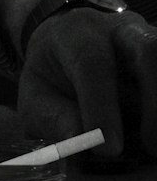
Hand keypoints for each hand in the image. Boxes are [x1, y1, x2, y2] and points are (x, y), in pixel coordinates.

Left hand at [17, 8, 156, 156]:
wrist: (69, 37)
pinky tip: (154, 140)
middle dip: (155, 103)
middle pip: (150, 51)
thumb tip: (82, 141)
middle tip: (151, 149)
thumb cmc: (52, 70)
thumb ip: (53, 118)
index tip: (108, 149)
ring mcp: (150, 39)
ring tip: (154, 149)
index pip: (93, 63)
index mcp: (78, 34)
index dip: (102, 107)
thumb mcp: (35, 94)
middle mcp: (121, 30)